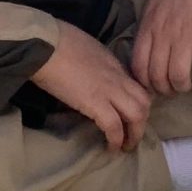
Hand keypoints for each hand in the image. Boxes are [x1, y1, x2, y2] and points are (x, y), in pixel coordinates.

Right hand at [31, 21, 150, 151]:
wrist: (47, 45)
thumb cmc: (60, 42)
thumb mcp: (89, 50)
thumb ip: (98, 65)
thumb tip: (94, 77)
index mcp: (114, 64)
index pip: (137, 86)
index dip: (137, 103)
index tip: (130, 116)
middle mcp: (118, 77)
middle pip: (144, 101)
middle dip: (142, 122)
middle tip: (132, 136)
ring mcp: (109, 90)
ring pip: (137, 114)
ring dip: (134, 134)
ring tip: (125, 146)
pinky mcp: (95, 103)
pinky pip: (114, 126)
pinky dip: (116, 140)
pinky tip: (111, 148)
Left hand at [131, 0, 191, 95]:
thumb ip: (150, 22)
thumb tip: (147, 45)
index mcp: (149, 23)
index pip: (138, 66)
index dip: (145, 82)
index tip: (153, 83)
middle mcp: (164, 32)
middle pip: (157, 76)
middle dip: (164, 89)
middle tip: (172, 87)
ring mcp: (187, 33)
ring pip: (179, 76)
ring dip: (183, 84)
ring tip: (188, 81)